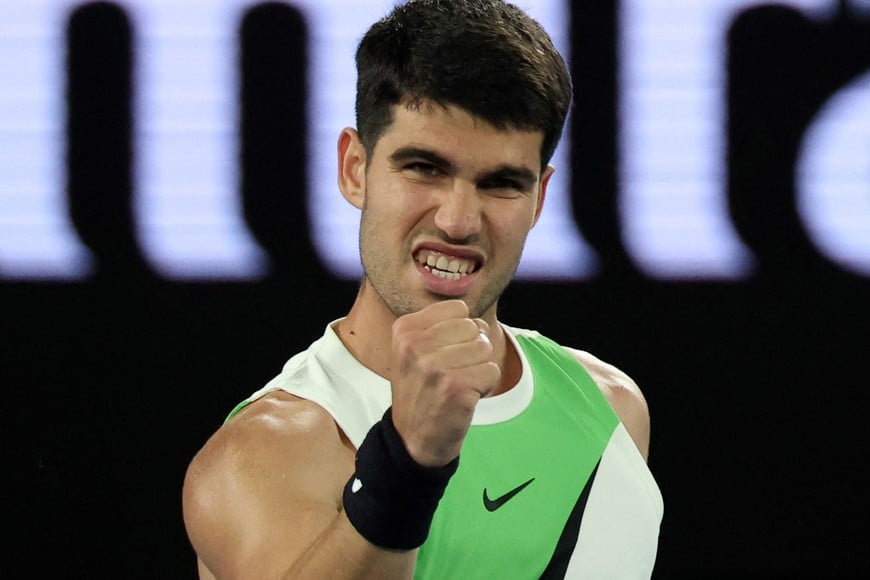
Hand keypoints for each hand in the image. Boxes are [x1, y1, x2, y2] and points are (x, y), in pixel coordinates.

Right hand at [389, 300, 499, 466]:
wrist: (412, 439)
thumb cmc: (421, 389)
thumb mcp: (412, 350)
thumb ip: (440, 325)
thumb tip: (479, 323)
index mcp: (404, 329)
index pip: (459, 309)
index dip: (461, 332)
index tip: (443, 354)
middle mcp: (415, 346)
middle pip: (474, 328)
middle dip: (473, 350)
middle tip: (453, 373)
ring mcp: (435, 368)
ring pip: (485, 348)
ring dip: (480, 368)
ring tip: (459, 384)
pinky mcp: (456, 389)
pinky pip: (493, 372)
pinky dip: (486, 386)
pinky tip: (465, 397)